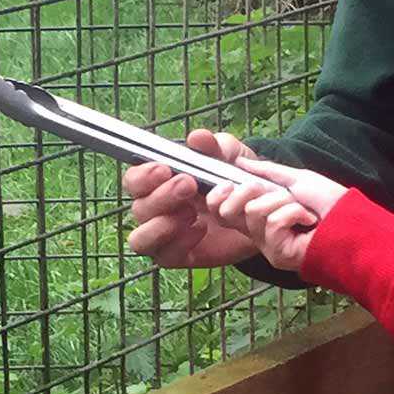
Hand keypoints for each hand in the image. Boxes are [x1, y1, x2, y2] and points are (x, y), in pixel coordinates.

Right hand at [123, 129, 262, 269]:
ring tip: (191, 214)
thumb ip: (215, 146)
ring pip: (140, 239)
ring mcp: (165, 235)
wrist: (259, 211)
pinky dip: (180, 243)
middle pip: (138, 208)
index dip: (143, 176)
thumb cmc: (234, 178)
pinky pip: (165, 256)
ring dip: (161, 226)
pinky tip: (201, 229)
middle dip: (161, 197)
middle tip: (189, 185)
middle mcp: (155, 209)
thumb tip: (198, 138)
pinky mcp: (179, 256)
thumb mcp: (231, 157)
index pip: (134, 180)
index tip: (164, 169)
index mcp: (158, 182)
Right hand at [204, 158, 350, 272]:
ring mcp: (266, 244)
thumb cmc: (330, 202)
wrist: (354, 221)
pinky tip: (309, 221)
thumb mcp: (295, 179)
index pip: (221, 209)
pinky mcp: (277, 254)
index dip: (219, 196)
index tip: (229, 183)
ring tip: (303, 210)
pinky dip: (293, 213)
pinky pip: (272, 222)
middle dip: (256, 192)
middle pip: (229, 210)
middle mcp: (258, 232)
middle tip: (282, 194)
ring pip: (254, 211)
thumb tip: (240, 163)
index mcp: (259, 215)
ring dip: (283, 202)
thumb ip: (266, 172)